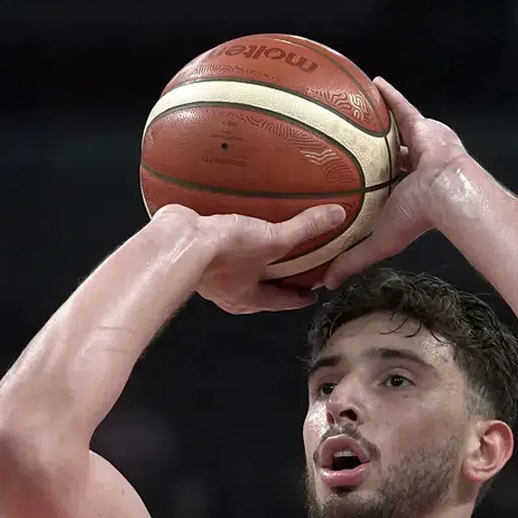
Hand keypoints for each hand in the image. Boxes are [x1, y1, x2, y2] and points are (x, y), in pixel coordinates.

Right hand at [153, 203, 346, 314]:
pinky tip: (231, 230)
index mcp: (247, 299)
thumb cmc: (227, 252)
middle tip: (292, 269)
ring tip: (261, 246)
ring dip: (249, 263)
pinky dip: (229, 245)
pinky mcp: (193, 254)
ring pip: (236, 273)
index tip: (312, 294)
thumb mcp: (274, 240)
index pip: (281, 301)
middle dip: (274, 282)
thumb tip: (338, 215)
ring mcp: (207, 276)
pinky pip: (218, 253)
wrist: (179, 241)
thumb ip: (305, 228)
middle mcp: (226, 293)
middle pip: (257, 291)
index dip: (299, 297)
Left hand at [322, 78, 471, 289]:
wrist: (447, 193)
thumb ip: (351, 260)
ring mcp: (418, 146)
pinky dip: (390, 95)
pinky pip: (402, 107)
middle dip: (373, 150)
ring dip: (378, 121)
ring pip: (394, 131)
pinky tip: (373, 83)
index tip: (350, 179)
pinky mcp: (424, 127)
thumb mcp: (376, 242)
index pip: (381, 187)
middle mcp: (410, 169)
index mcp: (401, 194)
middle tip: (350, 142)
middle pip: (388, 156)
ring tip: (357, 109)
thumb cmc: (416, 218)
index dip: (368, 183)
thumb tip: (324, 284)